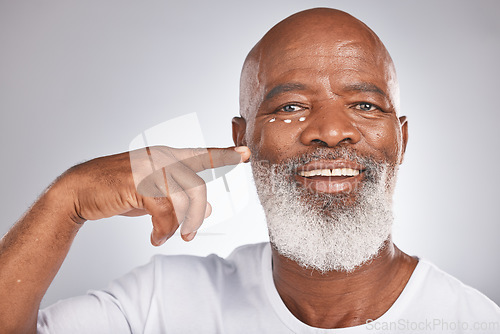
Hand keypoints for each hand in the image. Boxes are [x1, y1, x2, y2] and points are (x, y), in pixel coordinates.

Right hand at [58, 146, 250, 244]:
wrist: (80, 189)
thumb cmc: (119, 190)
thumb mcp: (154, 195)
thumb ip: (180, 198)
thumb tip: (211, 210)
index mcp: (167, 156)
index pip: (202, 154)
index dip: (225, 154)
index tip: (246, 154)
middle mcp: (161, 157)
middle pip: (197, 188)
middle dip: (197, 216)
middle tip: (190, 235)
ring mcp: (150, 167)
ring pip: (182, 200)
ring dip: (178, 225)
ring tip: (167, 237)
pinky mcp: (138, 182)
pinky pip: (164, 211)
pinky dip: (162, 230)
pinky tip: (154, 237)